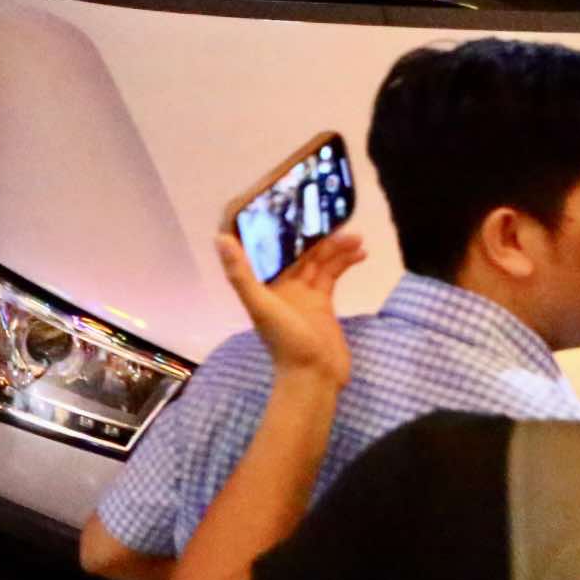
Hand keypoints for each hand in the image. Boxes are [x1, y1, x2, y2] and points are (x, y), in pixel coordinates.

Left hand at [214, 229, 364, 388]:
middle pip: (298, 252)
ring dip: (335, 247)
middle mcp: (282, 286)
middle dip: (315, 235)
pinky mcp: (323, 303)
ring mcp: (304, 294)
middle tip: (335, 217)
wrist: (315, 377)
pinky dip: (345, 262)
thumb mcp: (260, 306)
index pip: (265, 248)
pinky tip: (360, 252)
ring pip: (319, 261)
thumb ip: (241, 274)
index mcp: (264, 284)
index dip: (271, 226)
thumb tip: (219, 238)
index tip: (283, 202)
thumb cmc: (285, 342)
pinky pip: (333, 275)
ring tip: (356, 236)